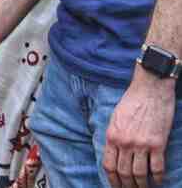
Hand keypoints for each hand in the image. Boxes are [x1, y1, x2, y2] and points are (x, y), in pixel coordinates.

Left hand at [102, 68, 175, 187]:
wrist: (150, 88)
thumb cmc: (132, 100)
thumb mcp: (115, 117)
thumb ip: (114, 136)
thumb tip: (114, 154)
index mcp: (112, 135)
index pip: (108, 165)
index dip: (112, 180)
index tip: (117, 186)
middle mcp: (125, 142)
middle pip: (123, 173)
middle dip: (127, 186)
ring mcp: (141, 144)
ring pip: (140, 175)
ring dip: (142, 186)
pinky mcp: (157, 144)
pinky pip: (157, 169)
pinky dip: (158, 179)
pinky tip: (158, 181)